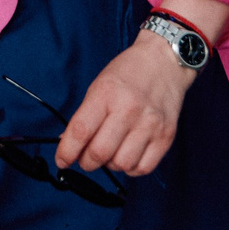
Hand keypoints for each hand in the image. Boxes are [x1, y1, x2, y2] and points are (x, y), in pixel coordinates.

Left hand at [57, 30, 192, 177]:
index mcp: (106, 94)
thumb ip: (85, 116)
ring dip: (110, 165)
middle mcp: (129, 110)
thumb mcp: (99, 86)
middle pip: (100, 153)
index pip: (81, 131)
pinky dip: (131, 168)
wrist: (164, 61)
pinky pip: (143, 168)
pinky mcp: (166, 136)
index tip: (62, 160)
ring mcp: (149, 125)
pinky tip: (128, 154)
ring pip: (121, 164)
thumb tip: (69, 144)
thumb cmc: (129, 72)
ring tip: (111, 152)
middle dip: (86, 162)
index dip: (67, 152)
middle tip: (85, 158)